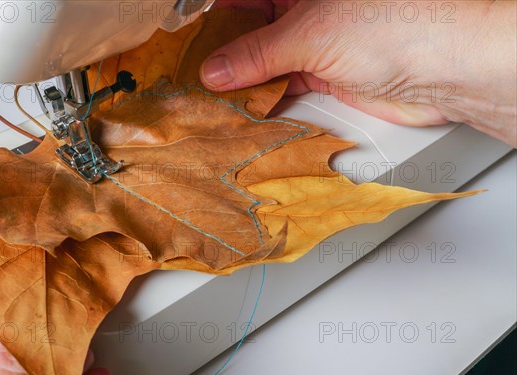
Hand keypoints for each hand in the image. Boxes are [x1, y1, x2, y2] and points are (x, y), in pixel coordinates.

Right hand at [201, 0, 515, 146]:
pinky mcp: (325, 77)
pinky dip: (261, 100)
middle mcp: (305, 9)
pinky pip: (282, 87)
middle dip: (222, 51)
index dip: (214, 16)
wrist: (444, 69)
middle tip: (192, 73)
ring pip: (263, 61)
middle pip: (250, 29)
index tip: (187, 38)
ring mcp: (315, 44)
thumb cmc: (397, 25)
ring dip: (240, 80)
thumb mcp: (310, 32)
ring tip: (208, 96)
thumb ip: (257, 52)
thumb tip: (216, 68)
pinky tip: (240, 108)